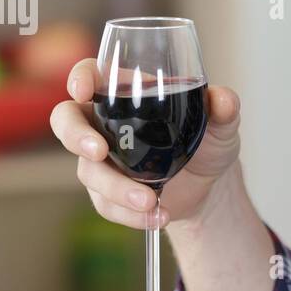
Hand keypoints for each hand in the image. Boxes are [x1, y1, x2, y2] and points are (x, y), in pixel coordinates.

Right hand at [49, 59, 241, 228]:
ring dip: (117, 188)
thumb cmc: (209, 142)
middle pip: (66, 120)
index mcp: (128, 93)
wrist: (211, 186)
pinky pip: (105, 204)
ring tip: (151, 200)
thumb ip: (224, 109)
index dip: (80, 78)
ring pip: (89, 171)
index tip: (82, 89)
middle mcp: (106, 123)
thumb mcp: (222, 125)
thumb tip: (224, 99)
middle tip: (98, 152)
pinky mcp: (107, 192)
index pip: (92, 75)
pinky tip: (157, 216)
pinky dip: (129, 214)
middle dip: (76, 136)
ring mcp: (103, 159)